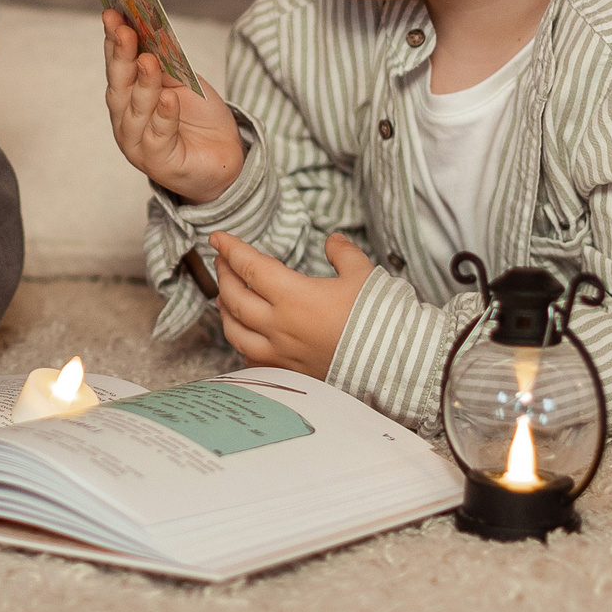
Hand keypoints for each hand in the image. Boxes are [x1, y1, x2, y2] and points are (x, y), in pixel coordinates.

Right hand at [103, 10, 243, 203]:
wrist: (225, 155)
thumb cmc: (198, 117)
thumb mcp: (181, 83)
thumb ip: (164, 64)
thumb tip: (151, 32)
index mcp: (127, 99)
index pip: (117, 67)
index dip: (113, 41)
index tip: (112, 14)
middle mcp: (126, 121)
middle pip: (119, 86)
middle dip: (121, 56)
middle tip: (124, 30)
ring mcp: (138, 144)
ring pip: (136, 111)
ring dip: (143, 84)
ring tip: (149, 61)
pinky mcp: (158, 163)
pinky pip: (158, 136)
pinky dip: (164, 117)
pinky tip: (169, 99)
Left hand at [207, 231, 374, 378]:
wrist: (394, 366)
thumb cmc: (377, 319)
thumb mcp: (363, 274)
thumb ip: (343, 254)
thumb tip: (333, 241)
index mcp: (293, 296)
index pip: (250, 267)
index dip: (230, 250)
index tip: (217, 238)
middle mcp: (280, 326)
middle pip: (235, 298)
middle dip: (224, 275)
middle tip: (222, 261)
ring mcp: (281, 353)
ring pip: (235, 332)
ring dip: (225, 310)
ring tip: (224, 297)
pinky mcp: (289, 373)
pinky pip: (251, 358)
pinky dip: (241, 342)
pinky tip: (244, 335)